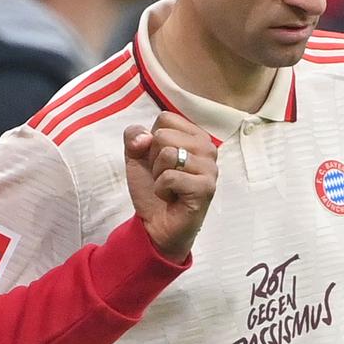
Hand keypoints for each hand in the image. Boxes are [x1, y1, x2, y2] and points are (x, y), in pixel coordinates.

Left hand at [123, 113, 217, 261]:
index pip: (165, 118)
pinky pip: (170, 177)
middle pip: (163, 134)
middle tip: (163, 177)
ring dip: (158, 175)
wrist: (156, 224)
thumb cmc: (152, 188)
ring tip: (168, 187)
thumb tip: (143, 138)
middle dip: (153, 159)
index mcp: (194, 135)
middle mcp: (207, 147)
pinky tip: (172, 198)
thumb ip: (134, 136)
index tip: (158, 161)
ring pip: (167, 153)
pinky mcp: (206, 187)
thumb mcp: (136, 156)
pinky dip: (161, 190)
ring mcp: (210, 167)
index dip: (151, 141)